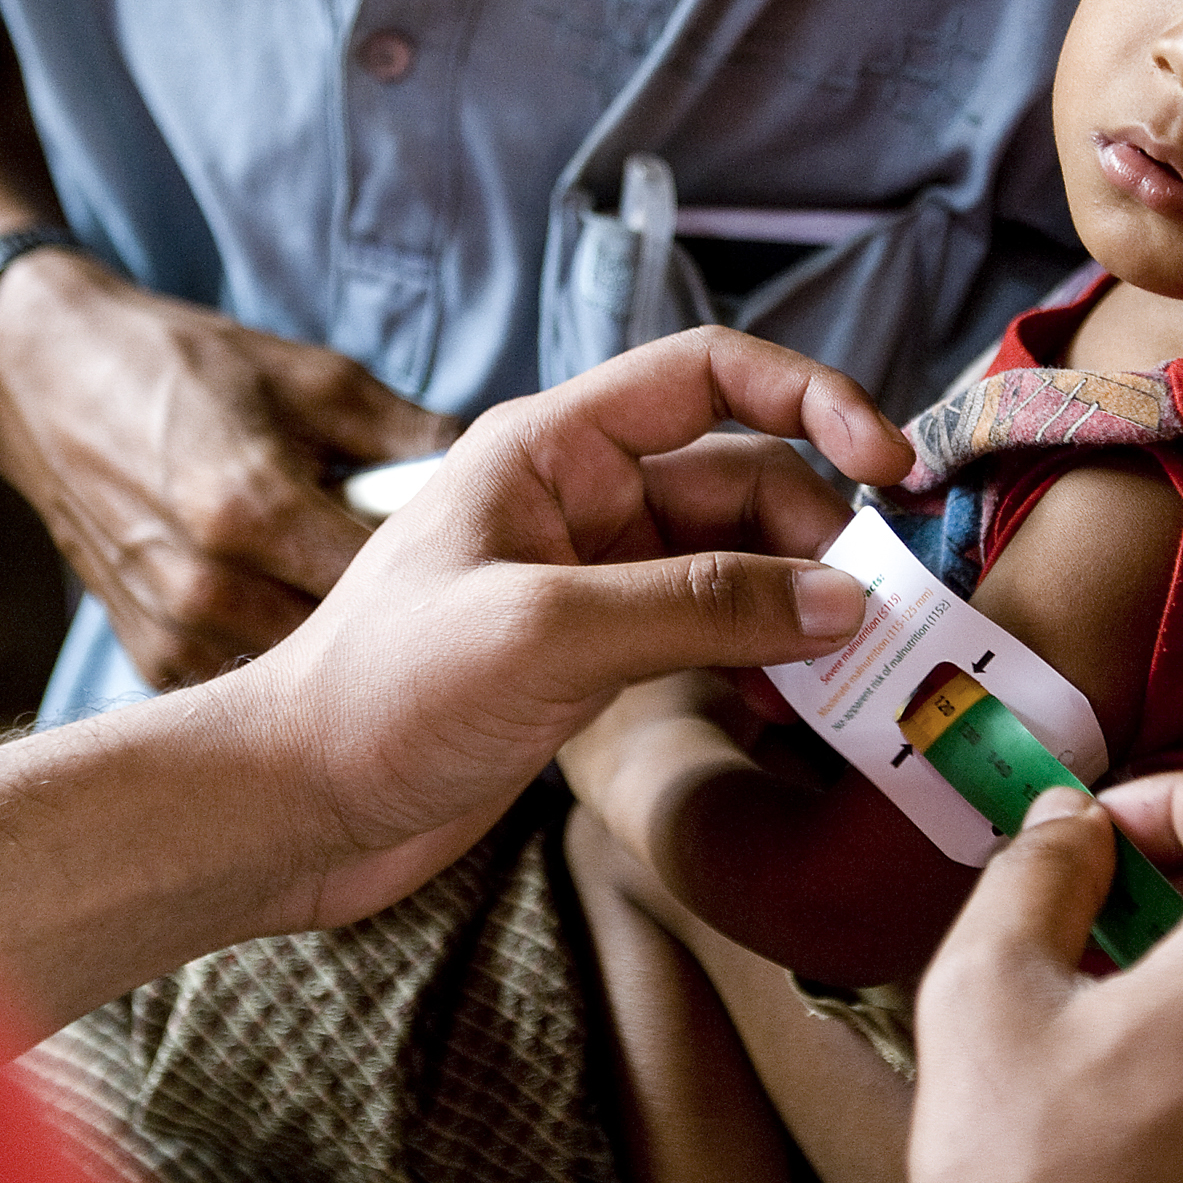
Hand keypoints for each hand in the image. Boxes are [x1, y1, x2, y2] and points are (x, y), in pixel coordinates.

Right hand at [0, 248, 459, 685]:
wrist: (49, 381)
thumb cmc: (188, 366)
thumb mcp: (313, 377)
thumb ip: (410, 434)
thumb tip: (503, 474)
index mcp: (253, 505)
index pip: (389, 580)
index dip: (453, 579)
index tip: (495, 572)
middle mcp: (207, 582)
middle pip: (350, 644)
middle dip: (409, 628)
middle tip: (460, 607)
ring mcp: (171, 628)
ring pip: (302, 677)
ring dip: (350, 660)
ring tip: (398, 627)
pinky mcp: (148, 656)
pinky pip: (248, 682)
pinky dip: (289, 663)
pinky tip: (321, 636)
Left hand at [241, 326, 916, 931]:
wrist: (294, 808)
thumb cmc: (378, 696)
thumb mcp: (545, 634)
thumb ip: (698, 608)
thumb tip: (842, 599)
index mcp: (552, 447)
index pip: (710, 374)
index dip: (811, 398)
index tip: (888, 465)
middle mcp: (579, 498)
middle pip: (744, 478)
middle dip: (820, 534)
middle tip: (884, 615)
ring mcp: (591, 580)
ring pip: (737, 564)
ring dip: (801, 607)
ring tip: (854, 673)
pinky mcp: (593, 657)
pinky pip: (710, 634)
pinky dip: (764, 661)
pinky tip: (800, 708)